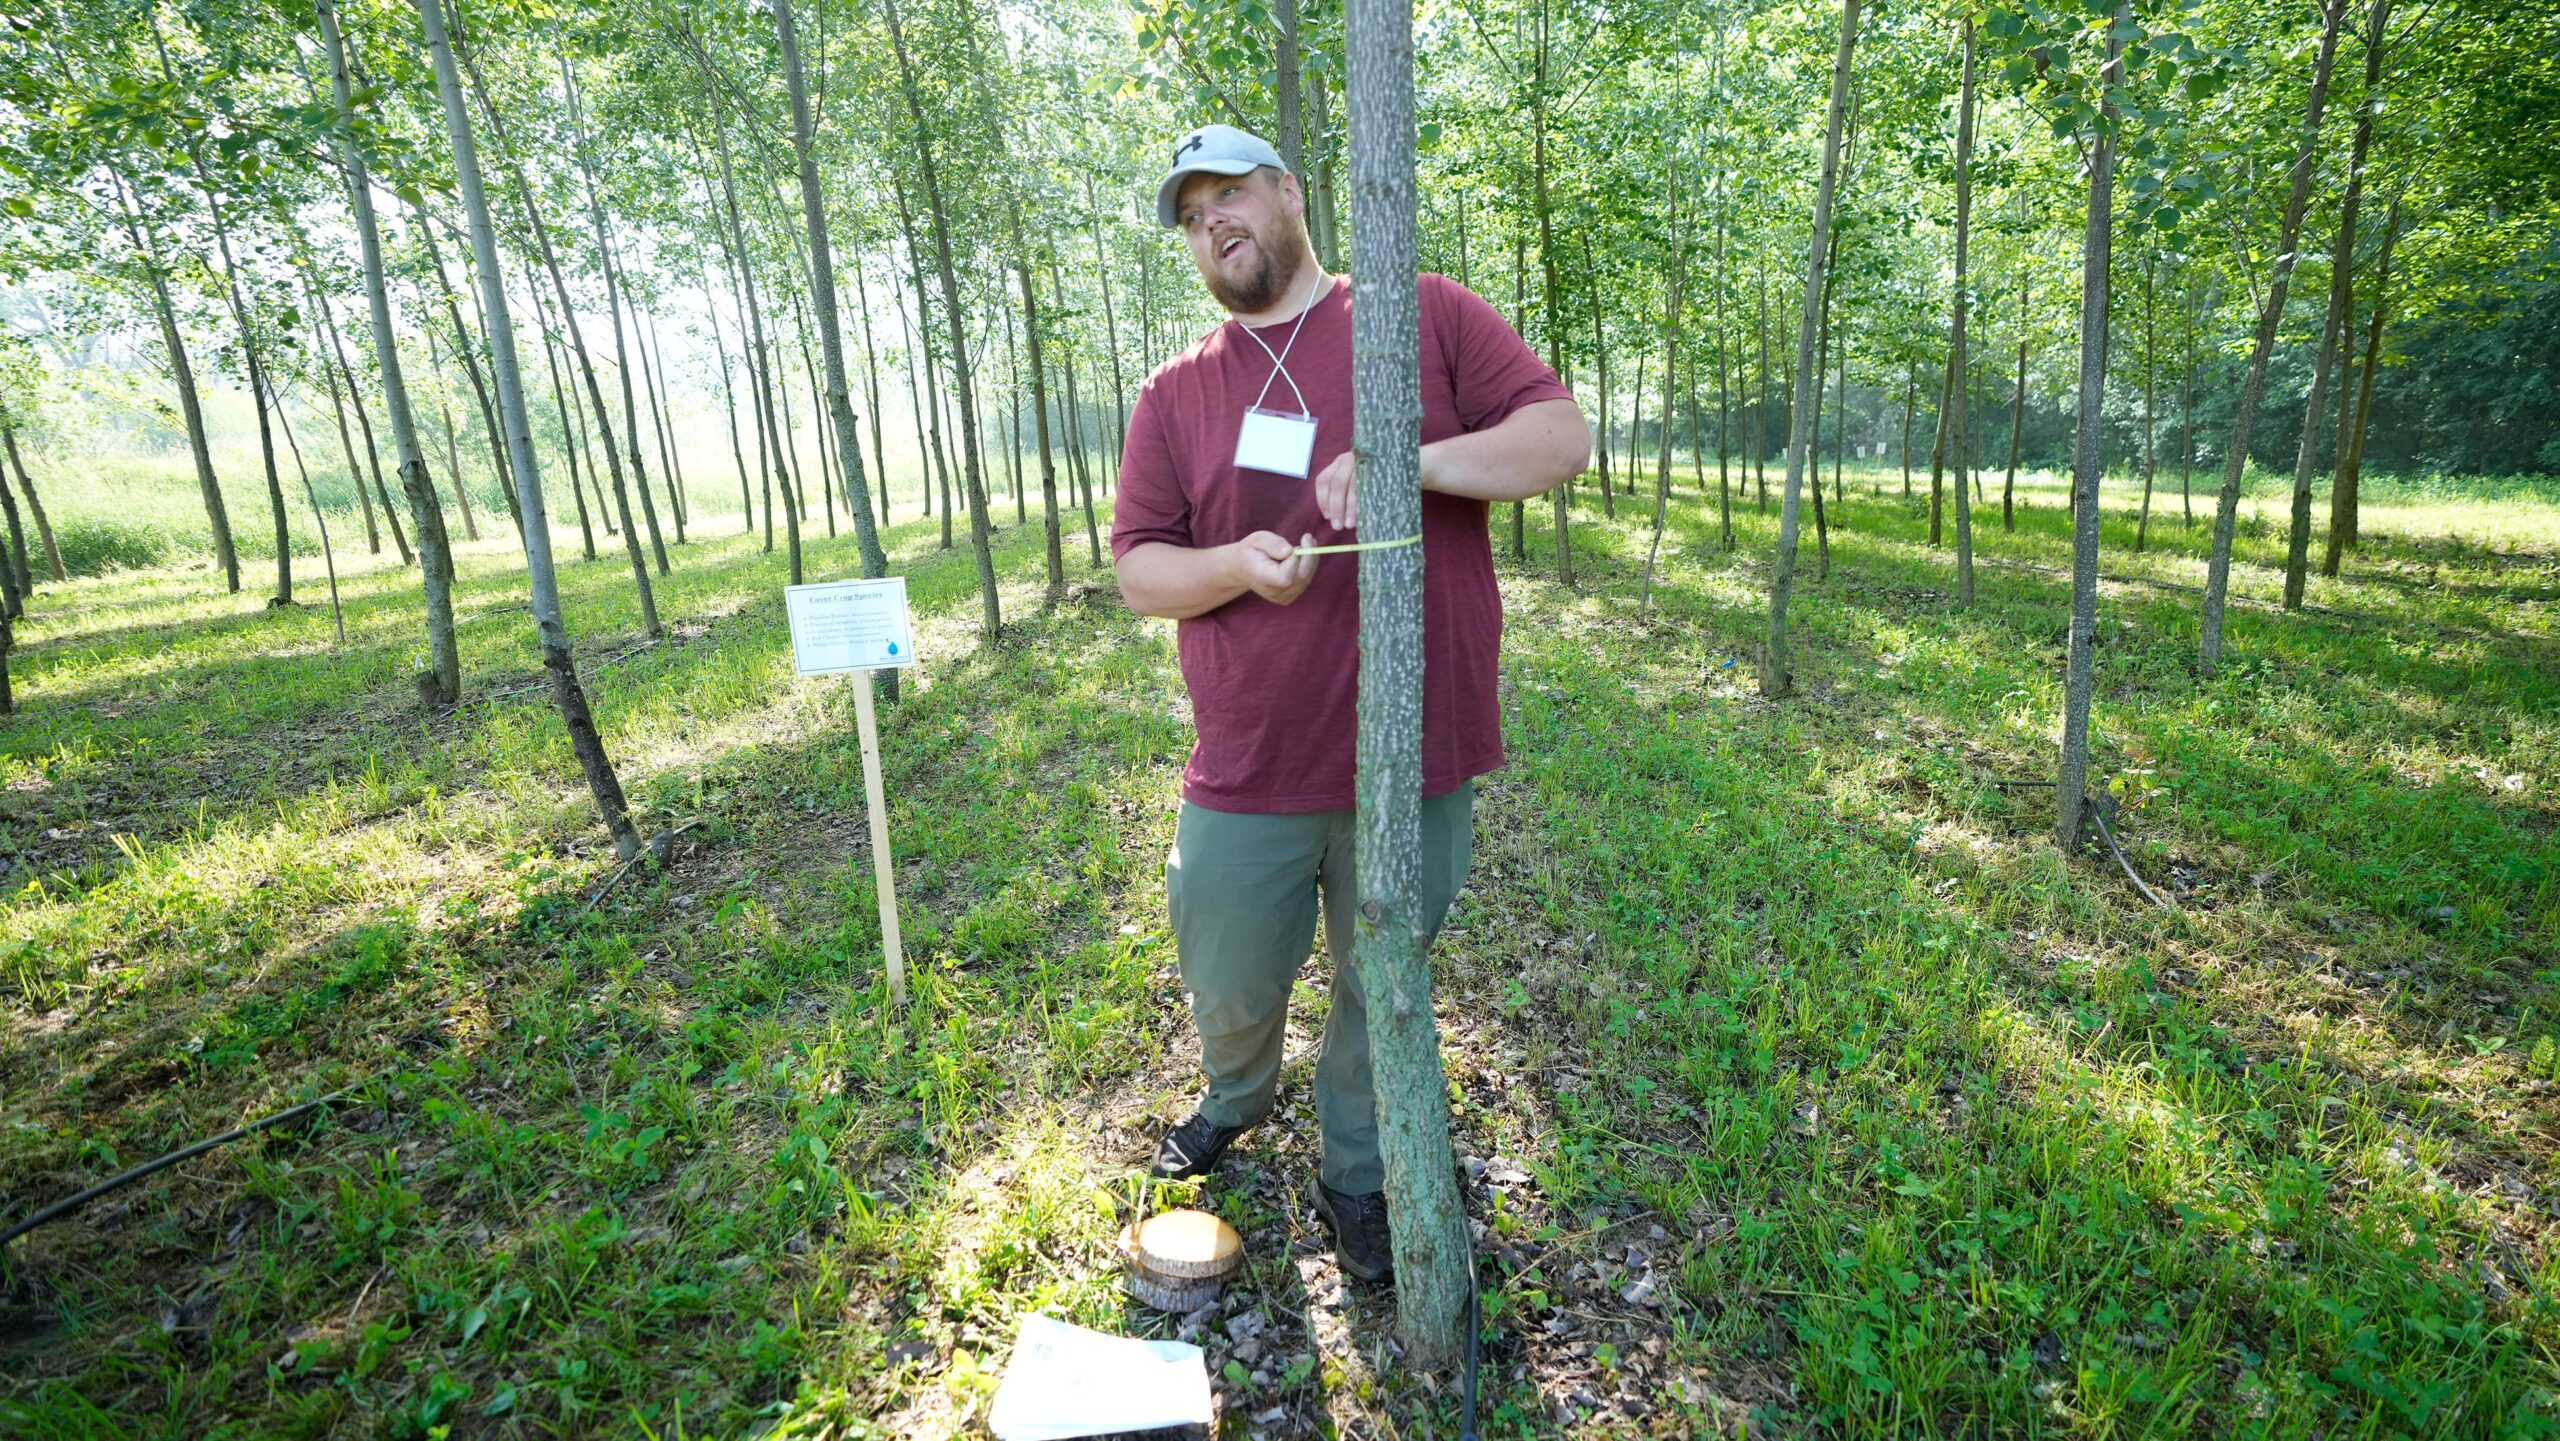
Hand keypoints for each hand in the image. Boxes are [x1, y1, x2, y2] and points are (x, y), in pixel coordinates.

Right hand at [1227, 530, 1318, 605]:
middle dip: (1308, 555)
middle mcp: (1272, 591)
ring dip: (1309, 559)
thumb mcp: (1258, 539)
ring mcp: (1282, 597)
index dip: (1295, 560)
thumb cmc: (1253, 550)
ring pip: (1307, 578)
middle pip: (1301, 577)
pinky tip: (1300, 556)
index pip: (1285, 577)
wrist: (1244, 568)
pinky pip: (1306, 581)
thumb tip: (1289, 551)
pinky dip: (1309, 566)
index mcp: (1261, 577)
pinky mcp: (1289, 598)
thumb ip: (1273, 543)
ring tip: (1300, 545)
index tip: (1296, 544)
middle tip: (1306, 537)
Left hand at [1316, 443, 1444, 528]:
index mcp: (1341, 462)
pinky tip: (1362, 514)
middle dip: (1335, 507)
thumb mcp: (1362, 485)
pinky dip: (1362, 501)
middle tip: (1337, 527)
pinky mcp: (1380, 463)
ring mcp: (1365, 458)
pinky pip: (1366, 483)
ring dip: (1347, 507)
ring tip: (1349, 525)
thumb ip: (1348, 495)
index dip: (1322, 500)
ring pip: (1350, 483)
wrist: (1417, 466)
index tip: (1327, 516)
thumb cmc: (1384, 482)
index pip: (1324, 479)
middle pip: (1335, 483)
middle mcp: (1350, 456)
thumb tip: (1335, 520)